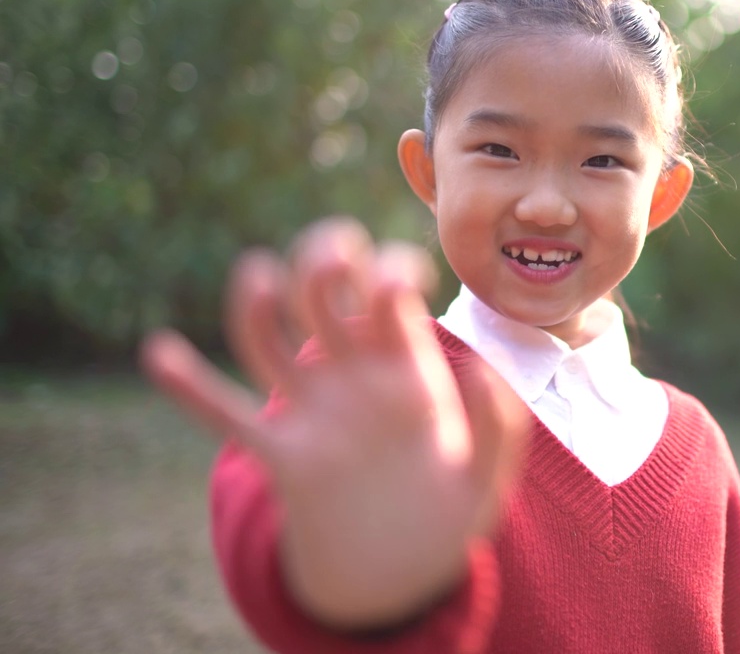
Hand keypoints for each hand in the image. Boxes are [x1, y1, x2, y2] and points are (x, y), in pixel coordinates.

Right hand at [139, 217, 526, 627]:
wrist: (408, 566)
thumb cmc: (452, 511)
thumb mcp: (488, 478)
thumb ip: (498, 430)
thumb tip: (483, 375)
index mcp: (407, 367)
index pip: (390, 297)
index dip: (392, 272)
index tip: (403, 281)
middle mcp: (354, 376)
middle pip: (324, 297)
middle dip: (323, 263)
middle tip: (333, 253)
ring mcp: (314, 411)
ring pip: (271, 340)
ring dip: (258, 303)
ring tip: (256, 272)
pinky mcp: (284, 456)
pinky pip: (228, 417)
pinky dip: (192, 389)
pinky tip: (159, 354)